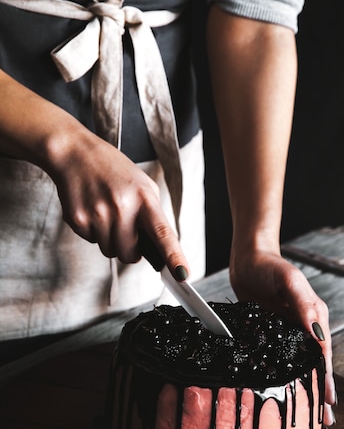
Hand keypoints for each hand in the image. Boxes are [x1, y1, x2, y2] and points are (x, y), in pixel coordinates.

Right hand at [0, 70, 187, 278]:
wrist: (75, 154)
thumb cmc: (114, 172)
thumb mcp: (142, 186)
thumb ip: (152, 215)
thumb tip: (159, 250)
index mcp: (144, 198)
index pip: (163, 233)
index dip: (174, 256)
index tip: (183, 274)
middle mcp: (122, 207)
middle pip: (130, 254)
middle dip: (129, 249)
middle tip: (125, 227)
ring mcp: (98, 214)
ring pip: (109, 251)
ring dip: (110, 239)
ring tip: (106, 212)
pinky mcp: (78, 219)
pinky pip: (91, 241)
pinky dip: (93, 231)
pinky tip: (92, 209)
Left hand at [230, 248, 335, 425]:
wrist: (248, 258)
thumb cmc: (269, 266)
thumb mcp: (289, 281)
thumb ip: (304, 306)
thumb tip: (317, 335)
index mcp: (314, 315)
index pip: (323, 353)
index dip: (325, 378)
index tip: (328, 402)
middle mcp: (304, 326)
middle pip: (315, 363)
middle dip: (320, 391)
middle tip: (324, 421)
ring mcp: (288, 330)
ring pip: (300, 364)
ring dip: (305, 387)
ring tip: (310, 413)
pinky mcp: (271, 332)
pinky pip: (282, 358)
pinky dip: (285, 376)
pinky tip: (283, 390)